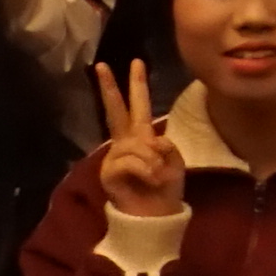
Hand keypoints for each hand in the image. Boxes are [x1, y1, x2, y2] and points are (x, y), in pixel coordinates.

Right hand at [87, 61, 190, 223]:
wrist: (156, 214)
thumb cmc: (166, 187)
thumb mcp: (174, 160)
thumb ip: (163, 144)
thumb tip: (148, 141)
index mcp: (142, 135)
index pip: (138, 105)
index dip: (138, 85)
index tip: (136, 62)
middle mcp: (124, 142)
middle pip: (116, 110)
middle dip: (110, 88)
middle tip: (101, 65)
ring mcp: (114, 156)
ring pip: (136, 145)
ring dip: (153, 161)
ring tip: (158, 175)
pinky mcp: (108, 171)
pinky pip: (131, 161)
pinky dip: (147, 171)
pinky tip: (150, 180)